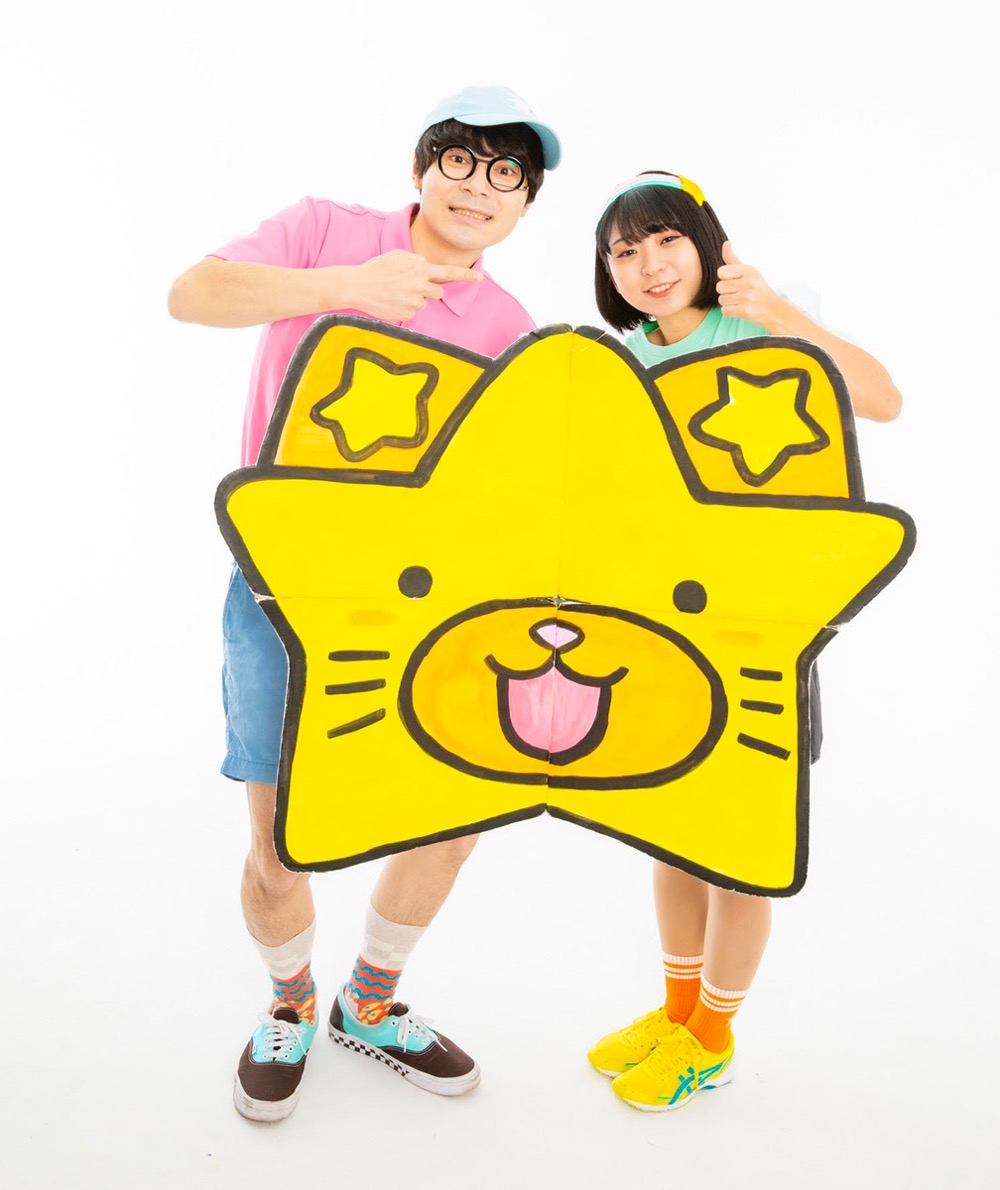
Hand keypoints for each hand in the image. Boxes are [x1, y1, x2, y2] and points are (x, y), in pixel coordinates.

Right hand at [352, 250, 481, 321]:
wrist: (357, 286)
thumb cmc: (377, 269)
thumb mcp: (398, 256)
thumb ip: (417, 260)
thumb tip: (427, 267)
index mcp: (420, 269)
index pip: (449, 273)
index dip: (466, 275)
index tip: (479, 278)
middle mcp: (420, 287)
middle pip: (439, 293)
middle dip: (430, 290)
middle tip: (411, 286)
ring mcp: (414, 302)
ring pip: (424, 303)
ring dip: (415, 298)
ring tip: (396, 292)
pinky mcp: (407, 315)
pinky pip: (413, 312)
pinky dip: (404, 308)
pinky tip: (392, 301)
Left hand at [716, 241, 779, 325]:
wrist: (774, 309)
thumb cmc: (758, 289)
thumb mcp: (749, 271)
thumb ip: (733, 259)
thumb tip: (726, 243)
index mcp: (748, 270)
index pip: (721, 272)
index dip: (725, 278)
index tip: (734, 281)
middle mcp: (749, 282)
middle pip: (719, 287)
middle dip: (726, 292)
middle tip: (738, 293)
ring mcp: (747, 297)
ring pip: (721, 300)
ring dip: (728, 302)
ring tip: (740, 301)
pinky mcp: (745, 310)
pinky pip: (725, 311)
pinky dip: (730, 312)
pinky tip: (740, 309)